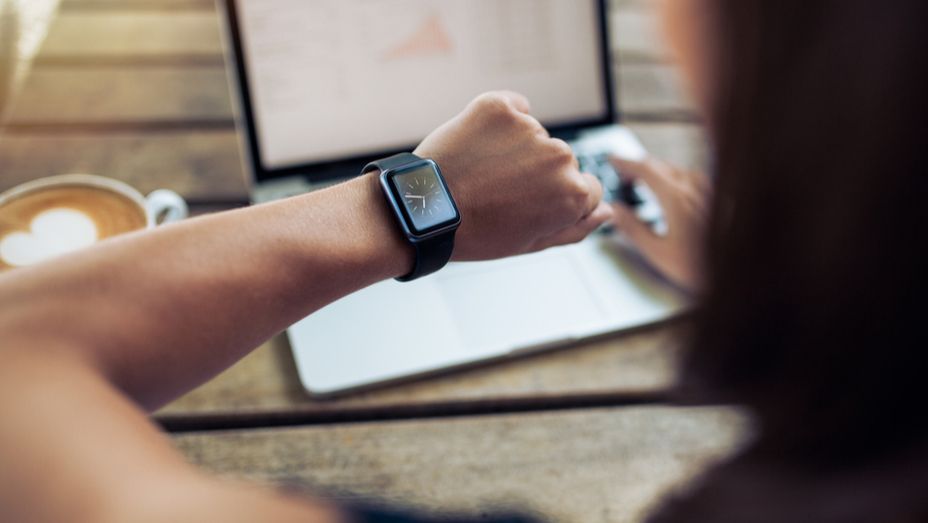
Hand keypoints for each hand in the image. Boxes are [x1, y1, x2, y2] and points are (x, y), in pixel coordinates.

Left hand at [414, 91, 612, 260]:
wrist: (422, 210)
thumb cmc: (476, 233)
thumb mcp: (531, 243)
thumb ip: (576, 227)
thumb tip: (606, 212)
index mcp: (573, 194)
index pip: (587, 188)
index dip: (556, 200)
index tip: (528, 204)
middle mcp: (559, 157)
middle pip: (561, 161)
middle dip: (538, 173)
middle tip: (499, 192)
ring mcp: (530, 129)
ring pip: (535, 136)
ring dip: (516, 148)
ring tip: (482, 172)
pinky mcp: (499, 107)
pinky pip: (513, 106)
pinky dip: (501, 120)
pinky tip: (479, 144)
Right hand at [610, 156, 710, 291]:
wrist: (739, 271)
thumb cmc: (702, 267)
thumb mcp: (658, 252)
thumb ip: (633, 228)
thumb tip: (616, 211)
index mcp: (676, 199)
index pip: (645, 169)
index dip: (626, 162)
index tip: (613, 160)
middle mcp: (694, 189)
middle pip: (661, 165)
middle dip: (639, 166)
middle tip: (624, 175)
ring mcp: (708, 192)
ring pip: (677, 170)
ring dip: (658, 172)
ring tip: (646, 183)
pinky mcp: (719, 199)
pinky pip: (692, 178)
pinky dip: (675, 178)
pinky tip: (675, 191)